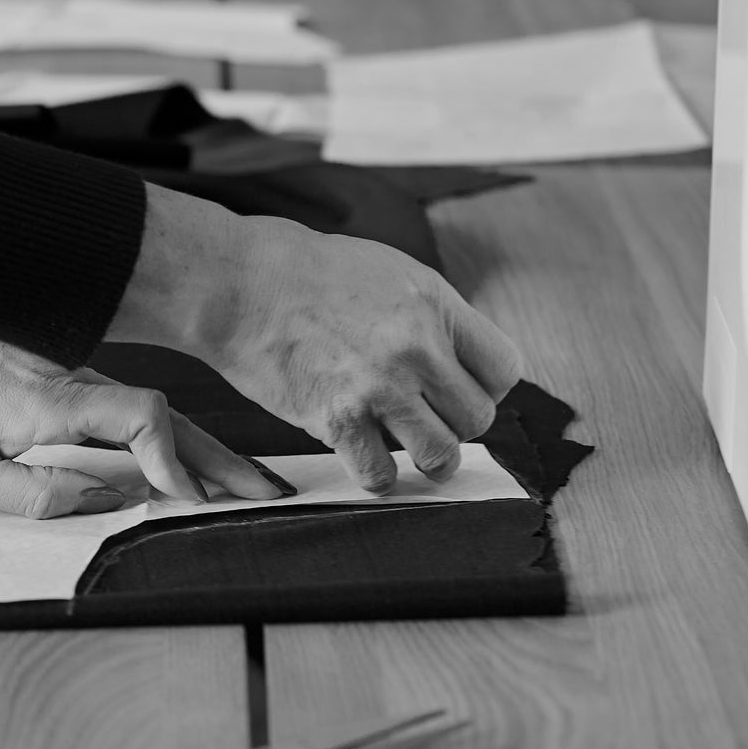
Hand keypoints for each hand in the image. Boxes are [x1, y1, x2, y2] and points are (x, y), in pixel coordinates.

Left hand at [0, 305, 282, 517]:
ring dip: (206, 450)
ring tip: (247, 484)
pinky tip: (190, 459)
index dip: (175, 459)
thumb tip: (100, 504)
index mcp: (46, 399)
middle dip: (223, 461)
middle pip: (170, 418)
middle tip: (269, 494)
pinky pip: (132, 407)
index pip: (144, 418)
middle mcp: (72, 378)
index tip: (186, 500)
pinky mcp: (65, 371)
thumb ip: (28, 493)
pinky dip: (173, 437)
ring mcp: (73, 371)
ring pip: (157, 412)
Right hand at [108, 186, 520, 493]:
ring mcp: (378, 387)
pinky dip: (378, 475)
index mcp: (435, 304)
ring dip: (429, 459)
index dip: (484, 386)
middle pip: (478, 418)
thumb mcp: (392, 273)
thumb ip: (435, 318)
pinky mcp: (338, 420)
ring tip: (409, 449)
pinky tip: (365, 455)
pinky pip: (381, 474)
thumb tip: (464, 367)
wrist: (242, 283)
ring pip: (442, 455)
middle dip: (455, 423)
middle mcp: (415, 346)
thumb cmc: (312, 276)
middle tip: (425, 416)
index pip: (504, 369)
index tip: (457, 390)